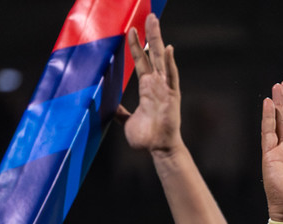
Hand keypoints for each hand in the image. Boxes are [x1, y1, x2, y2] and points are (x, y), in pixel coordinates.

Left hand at [118, 13, 180, 154]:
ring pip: (161, 59)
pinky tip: (168, 48)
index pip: (141, 60)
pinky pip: (171, 76)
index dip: (136, 45)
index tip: (131, 30)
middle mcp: (157, 84)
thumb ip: (120, 111)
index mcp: (147, 87)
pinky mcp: (172, 96)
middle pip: (153, 53)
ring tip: (155, 21)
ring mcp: (165, 88)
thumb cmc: (146, 137)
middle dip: (150, 34)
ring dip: (158, 39)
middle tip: (149, 16)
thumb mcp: (126, 120)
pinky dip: (170, 62)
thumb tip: (110, 108)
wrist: (158, 149)